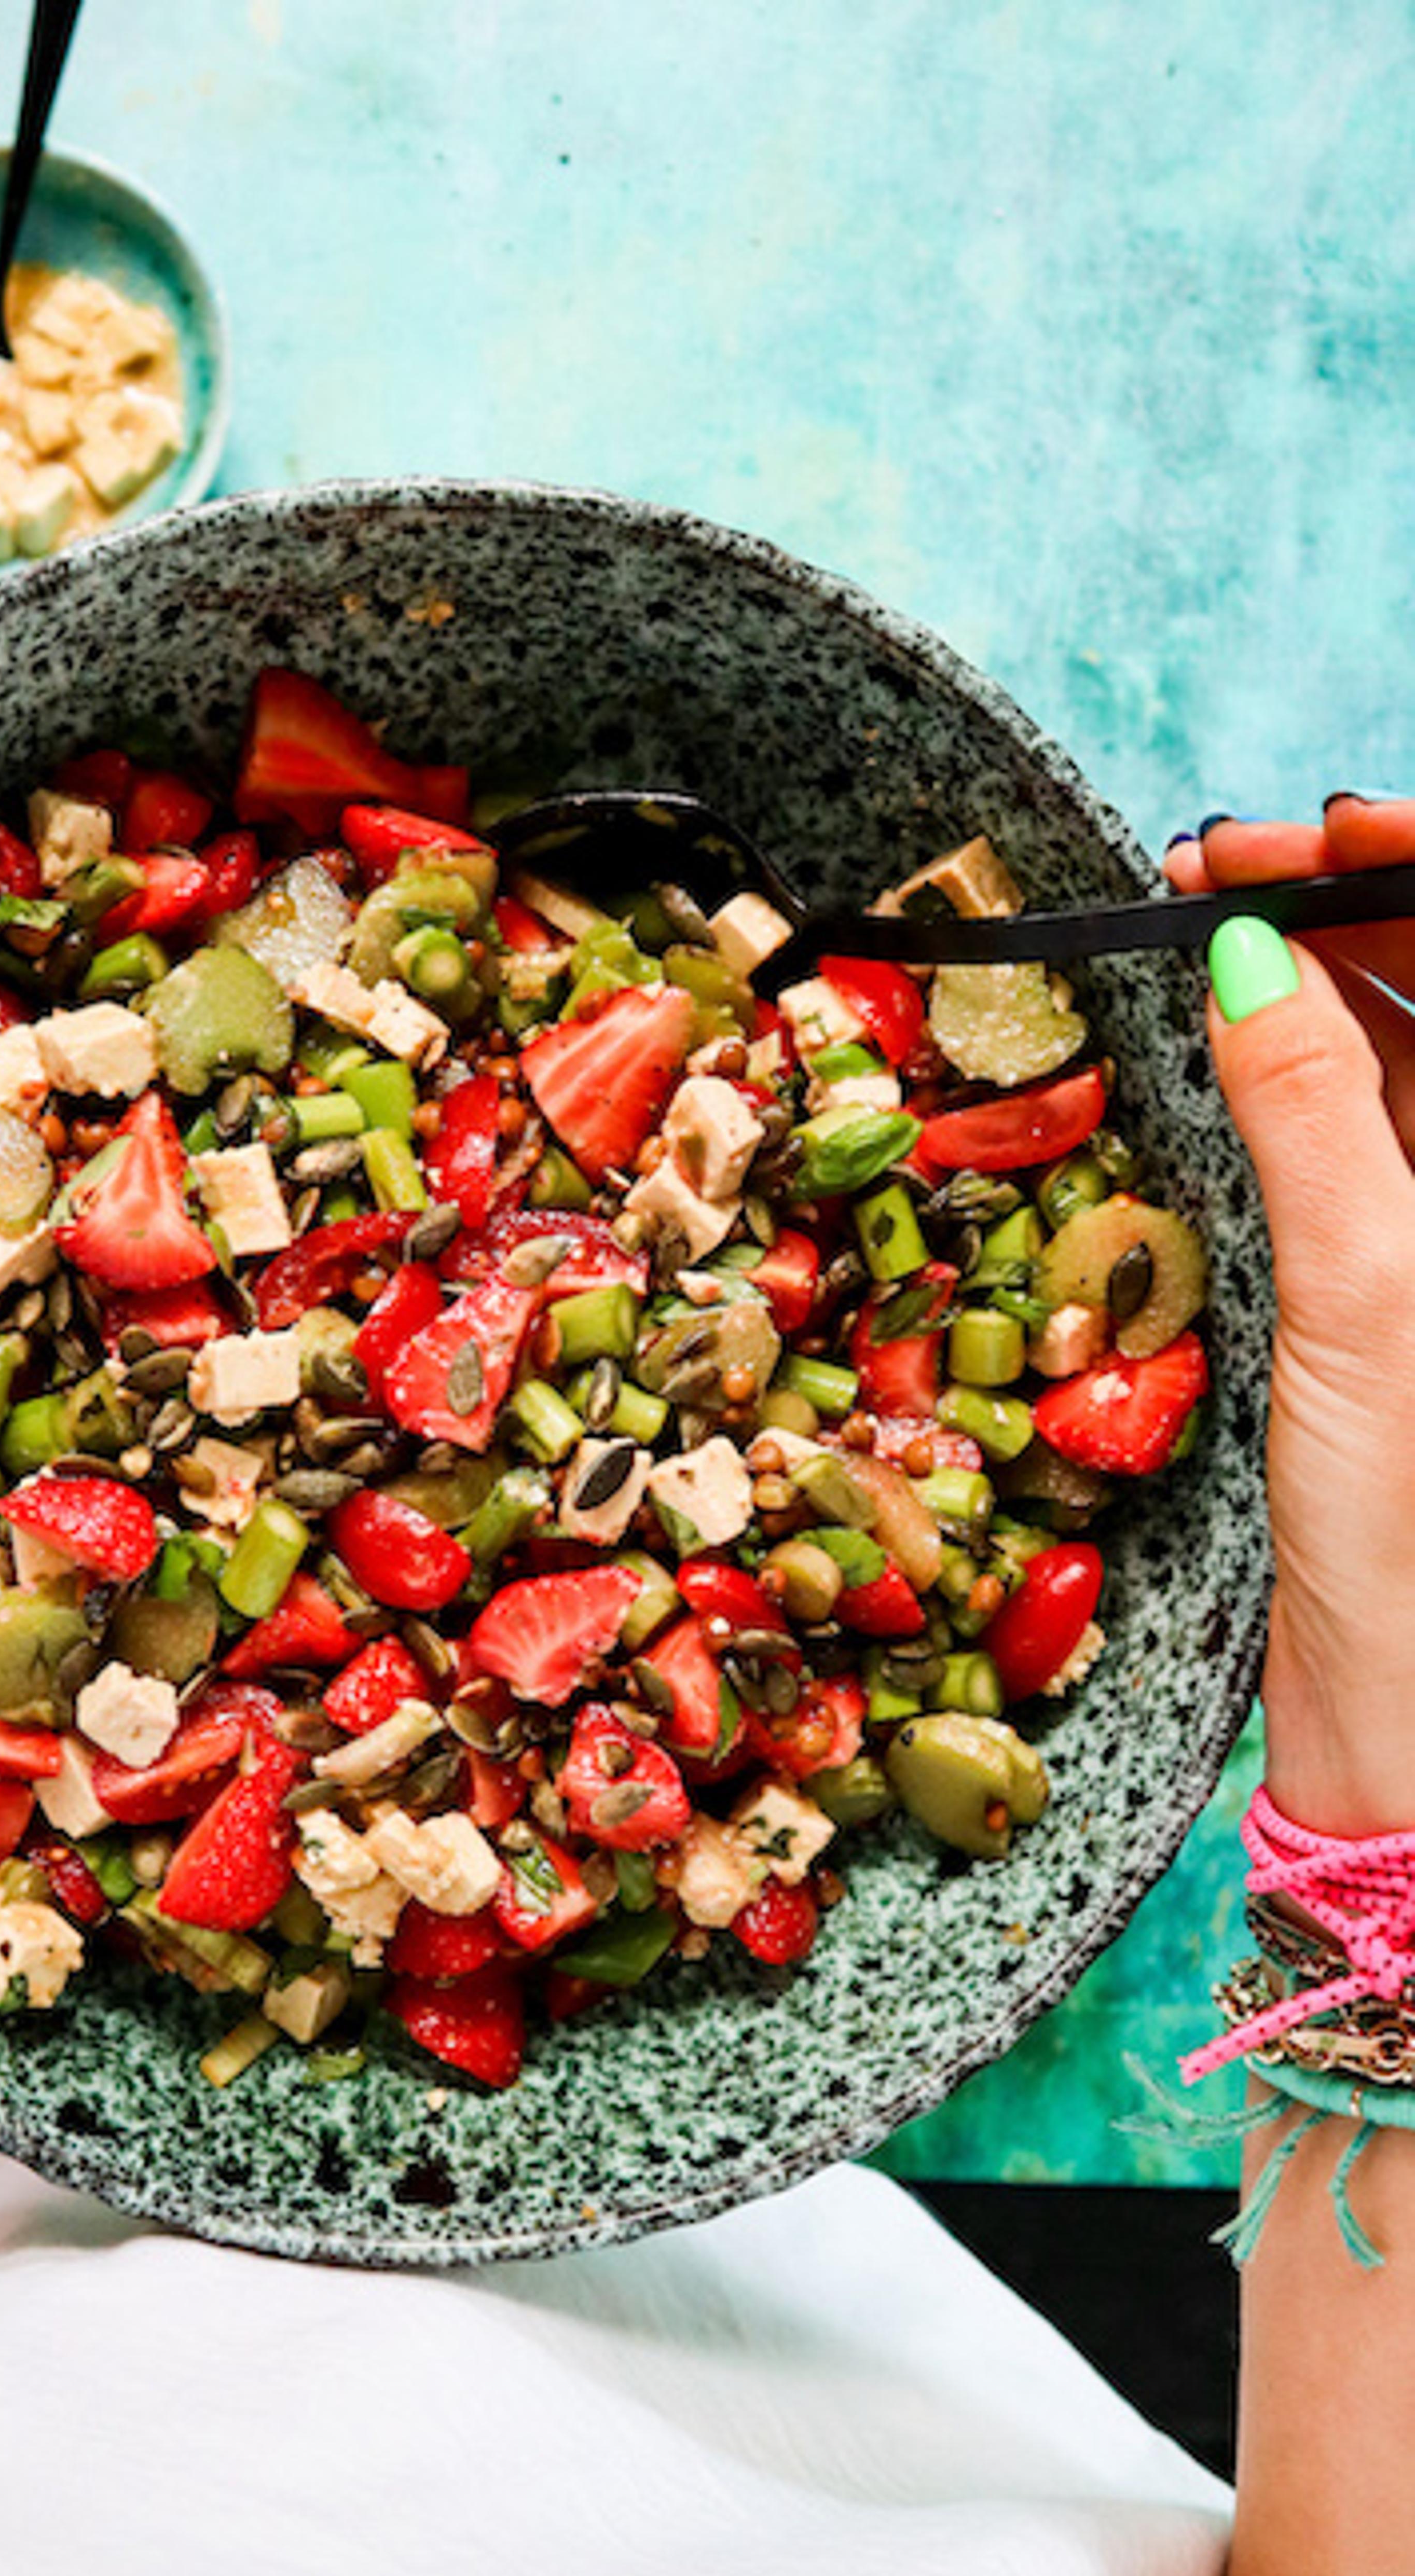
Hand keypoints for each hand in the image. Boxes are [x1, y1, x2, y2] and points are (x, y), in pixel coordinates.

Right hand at [1172, 798, 1414, 1834]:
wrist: (1414, 1719)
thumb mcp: (1365, 1299)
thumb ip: (1317, 1112)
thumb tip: (1253, 959)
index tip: (1306, 835)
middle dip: (1354, 908)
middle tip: (1213, 871)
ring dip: (1323, 977)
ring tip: (1203, 929)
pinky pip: (1377, 1134)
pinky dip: (1310, 1068)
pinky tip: (1241, 1033)